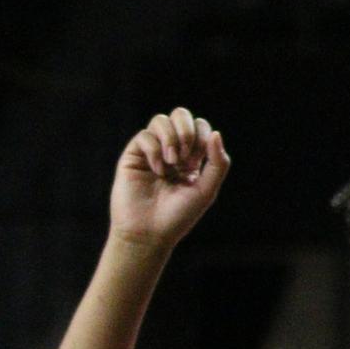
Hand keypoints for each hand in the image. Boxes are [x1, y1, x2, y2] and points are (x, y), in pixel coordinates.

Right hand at [109, 109, 228, 249]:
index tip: (196, 164)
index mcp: (190, 158)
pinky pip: (144, 136)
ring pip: (160, 120)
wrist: (149, 233)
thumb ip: (217, 162)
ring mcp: (150, 152)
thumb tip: (215, 133)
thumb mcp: (207, 190)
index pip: (199, 127)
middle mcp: (170, 151)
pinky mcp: (132, 157)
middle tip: (185, 156)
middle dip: (186, 130)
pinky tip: (157, 170)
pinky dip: (155, 150)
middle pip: (180, 115)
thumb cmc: (178, 216)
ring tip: (172, 162)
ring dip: (171, 137)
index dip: (201, 137)